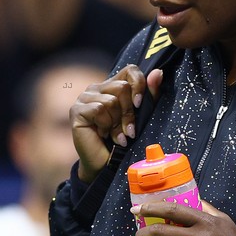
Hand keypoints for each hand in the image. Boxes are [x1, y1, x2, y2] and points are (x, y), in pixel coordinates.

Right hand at [69, 65, 162, 181]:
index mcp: (112, 86)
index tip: (140, 105)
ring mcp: (84, 98)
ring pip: (111, 100)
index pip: (130, 70)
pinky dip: (106, 126)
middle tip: (128, 130)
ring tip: (116, 135)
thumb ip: (149, 95)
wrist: (107, 165)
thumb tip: (158, 73)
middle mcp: (96, 88)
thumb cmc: (124, 140)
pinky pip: (98, 109)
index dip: (139, 85)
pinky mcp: (76, 110)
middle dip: (129, 113)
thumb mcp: (141, 116)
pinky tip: (104, 135)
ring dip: (117, 124)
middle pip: (122, 87)